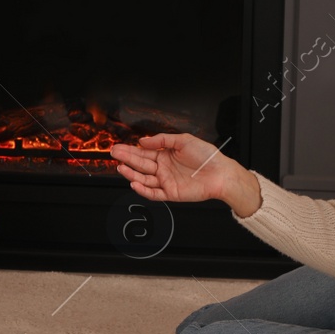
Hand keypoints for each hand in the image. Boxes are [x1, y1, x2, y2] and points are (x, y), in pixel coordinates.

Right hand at [110, 134, 260, 216]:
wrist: (220, 173)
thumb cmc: (206, 156)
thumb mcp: (184, 140)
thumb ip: (162, 140)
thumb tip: (143, 140)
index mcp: (166, 155)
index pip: (144, 152)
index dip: (130, 150)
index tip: (119, 147)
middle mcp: (164, 168)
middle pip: (141, 164)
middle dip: (126, 158)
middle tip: (114, 154)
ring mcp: (166, 181)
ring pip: (144, 178)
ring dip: (131, 173)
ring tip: (120, 167)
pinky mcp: (171, 193)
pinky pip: (153, 193)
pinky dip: (143, 189)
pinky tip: (134, 182)